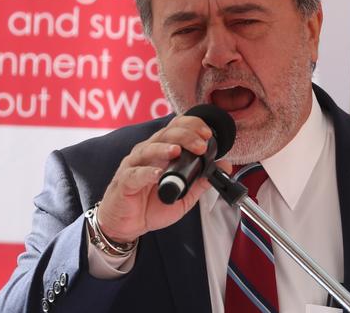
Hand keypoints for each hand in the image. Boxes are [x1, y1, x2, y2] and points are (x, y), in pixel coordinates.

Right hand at [95, 115, 231, 242]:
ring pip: (148, 149)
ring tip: (178, 150)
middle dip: (185, 136)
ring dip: (165, 148)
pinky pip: (135, 174)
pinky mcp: (125, 182)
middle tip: (200, 144)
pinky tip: (157, 174)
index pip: (176, 128)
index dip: (192, 126)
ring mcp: (134, 165)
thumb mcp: (184, 194)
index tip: (207, 134)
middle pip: (165, 134)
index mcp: (162, 150)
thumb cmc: (151, 205)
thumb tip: (224, 166)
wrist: (127, 224)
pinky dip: (147, 173)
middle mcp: (148, 152)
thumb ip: (202, 180)